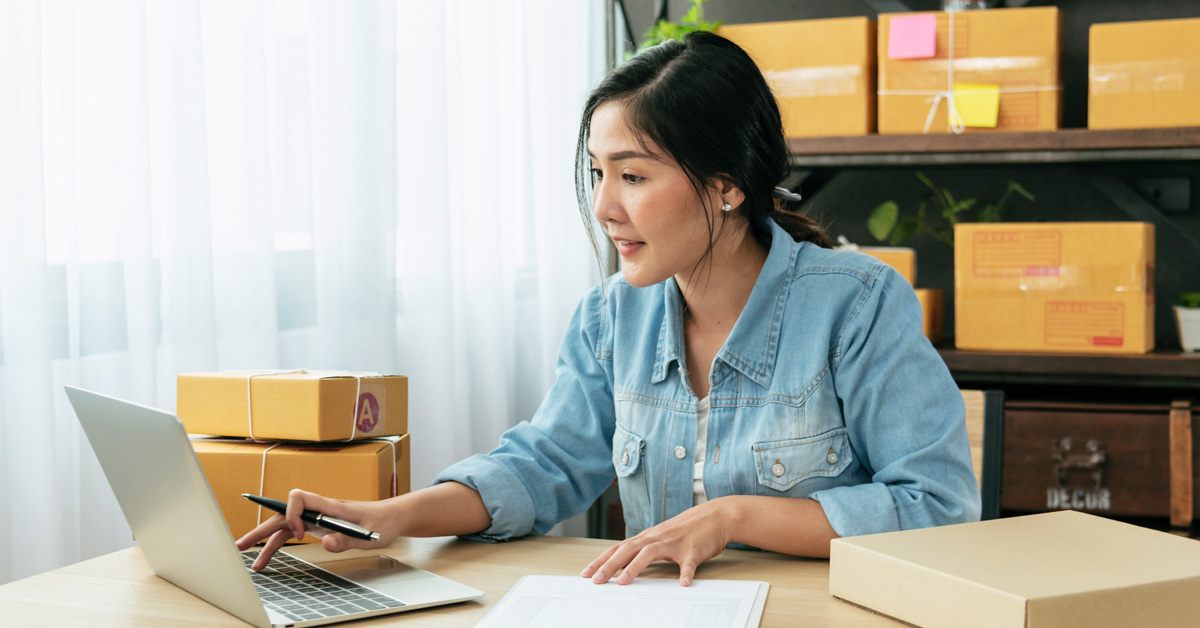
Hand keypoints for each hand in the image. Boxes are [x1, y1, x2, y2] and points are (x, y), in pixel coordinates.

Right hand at [235, 489, 398, 570]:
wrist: (392, 517)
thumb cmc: (382, 522)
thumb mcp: (369, 535)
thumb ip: (346, 540)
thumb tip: (325, 543)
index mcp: (330, 506)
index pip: (299, 498)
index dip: (292, 514)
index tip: (301, 534)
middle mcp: (319, 509)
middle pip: (283, 514)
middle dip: (261, 529)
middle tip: (241, 545)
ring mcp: (317, 518)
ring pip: (284, 526)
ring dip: (267, 542)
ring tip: (253, 562)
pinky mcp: (318, 526)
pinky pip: (293, 533)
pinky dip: (279, 544)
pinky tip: (269, 557)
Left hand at [581, 498, 731, 586]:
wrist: (715, 516)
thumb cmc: (687, 530)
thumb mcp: (661, 538)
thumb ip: (644, 550)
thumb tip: (624, 566)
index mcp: (647, 537)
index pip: (618, 548)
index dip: (601, 560)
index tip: (586, 573)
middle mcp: (657, 538)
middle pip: (628, 550)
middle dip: (609, 565)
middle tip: (596, 580)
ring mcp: (675, 543)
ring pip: (650, 553)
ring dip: (635, 567)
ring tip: (624, 582)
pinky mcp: (694, 550)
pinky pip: (689, 563)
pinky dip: (686, 573)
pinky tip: (684, 583)